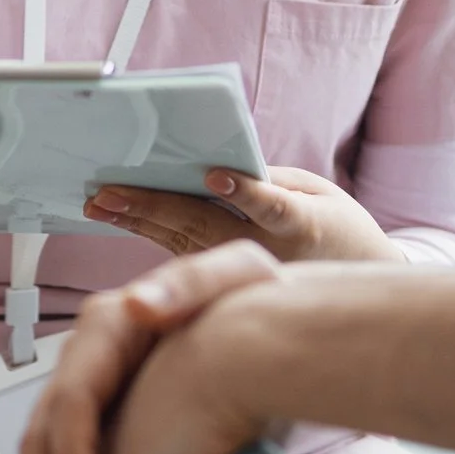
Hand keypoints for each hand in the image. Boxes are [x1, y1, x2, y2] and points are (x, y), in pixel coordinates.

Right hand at [22, 242, 284, 453]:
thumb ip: (192, 282)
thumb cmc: (255, 303)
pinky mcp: (109, 428)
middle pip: (44, 439)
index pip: (71, 398)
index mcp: (109, 328)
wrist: (270, 330)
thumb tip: (138, 306)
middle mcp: (88, 364)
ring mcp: (94, 398)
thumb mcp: (239, 278)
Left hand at [85, 166, 403, 263]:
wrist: (354, 285)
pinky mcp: (228, 284)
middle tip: (109, 192)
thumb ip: (272, 180)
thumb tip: (215, 168)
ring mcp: (244, 274)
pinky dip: (150, 235)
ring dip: (139, 222)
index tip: (216, 175)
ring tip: (100, 204)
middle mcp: (268, 253)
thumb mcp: (319, 193)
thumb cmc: (335, 227)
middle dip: (155, 207)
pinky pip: (183, 257)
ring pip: (183, 244)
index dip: (246, 192)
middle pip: (207, 226)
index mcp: (302, 224)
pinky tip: (118, 218)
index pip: (274, 206)